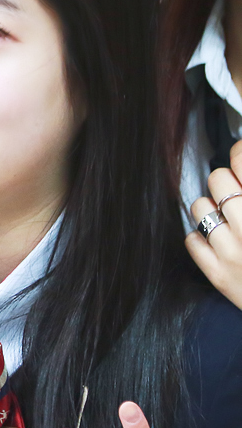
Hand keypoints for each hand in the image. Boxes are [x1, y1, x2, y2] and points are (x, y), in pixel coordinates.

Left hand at [185, 142, 241, 309]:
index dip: (239, 153)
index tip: (239, 153)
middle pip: (218, 180)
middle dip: (226, 180)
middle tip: (235, 189)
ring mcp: (232, 252)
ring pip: (200, 207)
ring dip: (211, 205)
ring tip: (226, 214)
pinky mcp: (217, 275)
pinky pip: (191, 240)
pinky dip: (201, 236)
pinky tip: (218, 237)